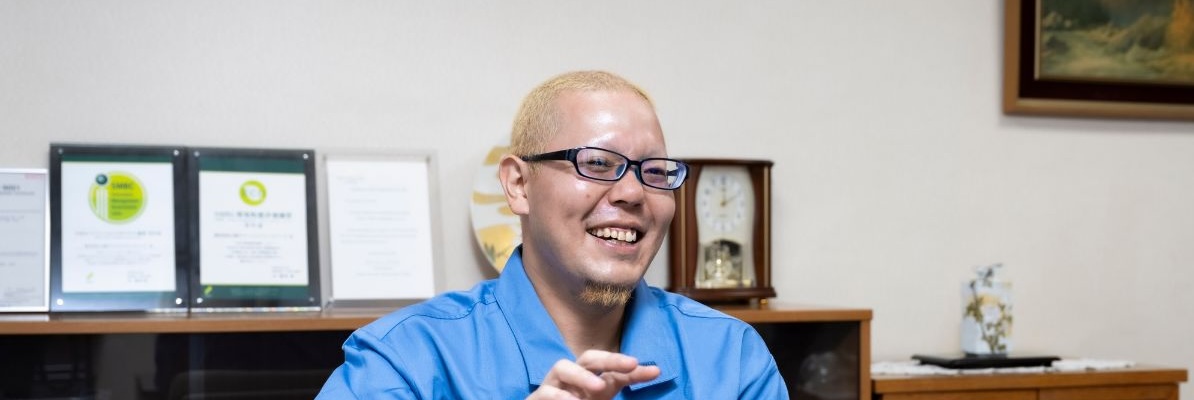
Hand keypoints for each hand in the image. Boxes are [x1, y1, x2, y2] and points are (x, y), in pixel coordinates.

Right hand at [527, 350, 660, 399]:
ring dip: (582, 375)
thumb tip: (656, 371)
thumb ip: (624, 381)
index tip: (655, 371)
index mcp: (589, 376)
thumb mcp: (603, 396)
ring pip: (562, 366)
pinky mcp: (537, 398)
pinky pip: (546, 392)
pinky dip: (560, 397)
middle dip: (610, 358)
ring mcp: (552, 384)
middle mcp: (572, 376)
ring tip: (599, 387)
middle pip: (589, 357)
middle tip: (631, 364)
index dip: (631, 367)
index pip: (612, 367)